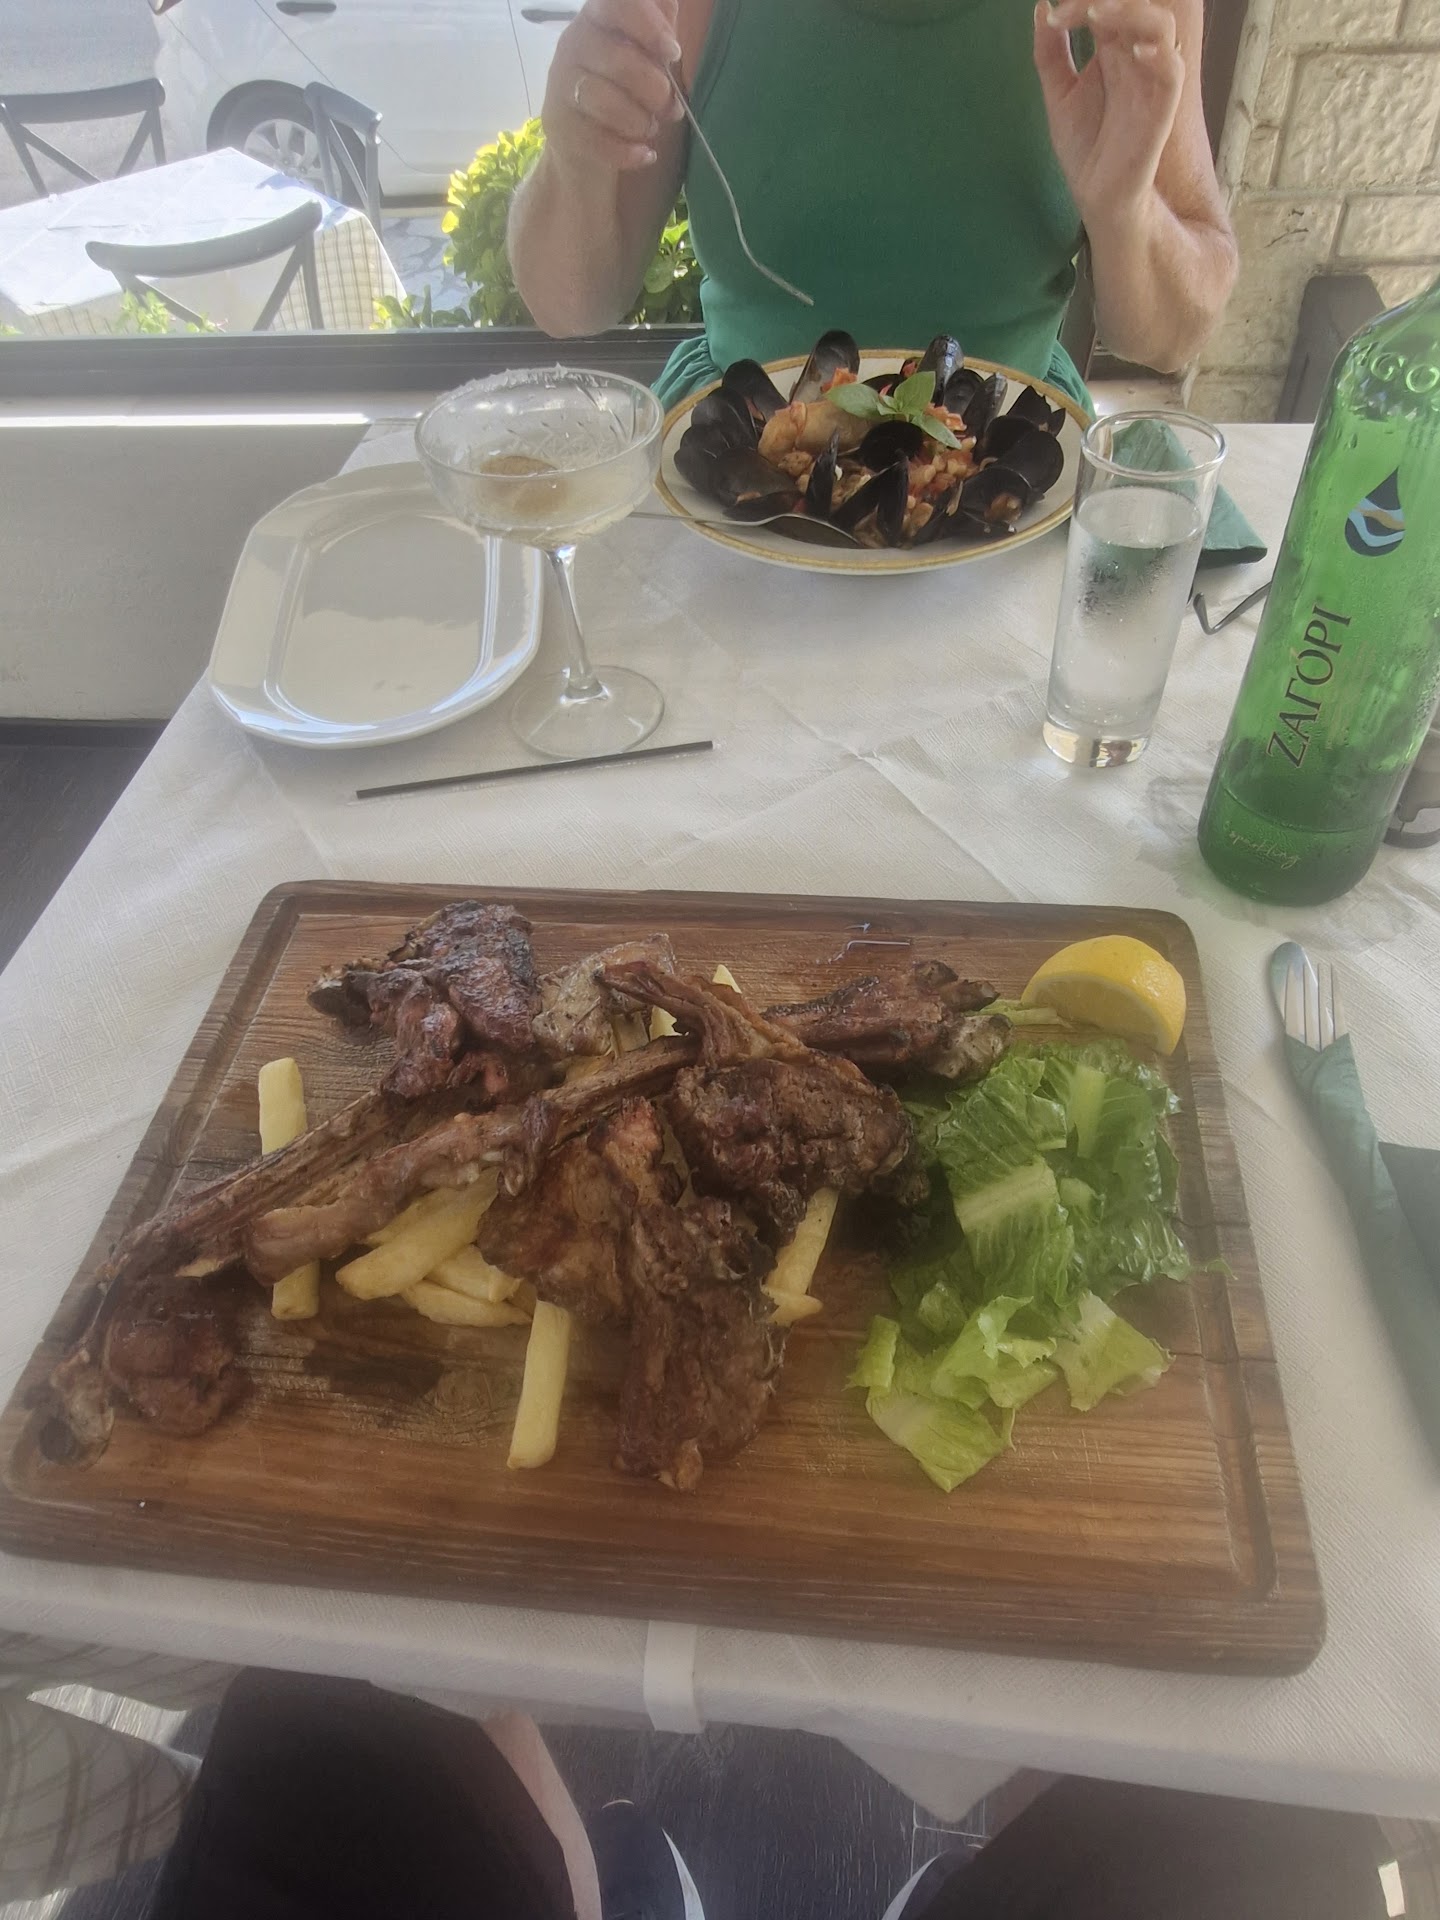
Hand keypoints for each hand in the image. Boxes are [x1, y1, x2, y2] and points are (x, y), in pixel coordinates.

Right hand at [542, 0, 685, 174]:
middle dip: (655, 90)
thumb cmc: (625, 91)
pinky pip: (597, 139)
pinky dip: (628, 152)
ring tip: (651, 128)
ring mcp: (560, 84)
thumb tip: (669, 10)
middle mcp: (573, 43)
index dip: (649, 26)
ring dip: (640, 121)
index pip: (617, 4)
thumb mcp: (646, 54)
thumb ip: (658, 28)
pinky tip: (645, 154)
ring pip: (606, 101)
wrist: (584, 145)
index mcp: (598, 19)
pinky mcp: (558, 125)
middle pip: (619, 60)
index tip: (673, 54)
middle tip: (670, 108)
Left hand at [1032, 0, 1185, 222]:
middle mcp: (1136, 57)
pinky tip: (1133, 52)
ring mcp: (1150, 82)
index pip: (1110, 1)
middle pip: (1141, 2)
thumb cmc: (1087, 148)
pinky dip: (1159, 55)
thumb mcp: (1059, 95)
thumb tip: (1042, 6)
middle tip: (1078, 9)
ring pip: (1161, 24)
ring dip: (1130, 10)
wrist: (1099, 199)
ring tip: (1095, 15)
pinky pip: (1173, 72)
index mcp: (1114, 48)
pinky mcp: (1161, 112)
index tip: (1056, 15)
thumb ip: (1050, 52)